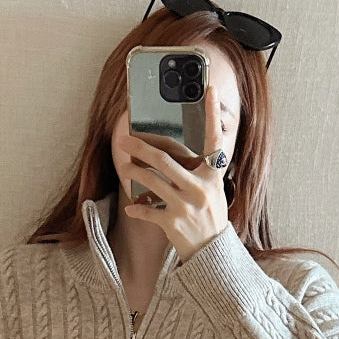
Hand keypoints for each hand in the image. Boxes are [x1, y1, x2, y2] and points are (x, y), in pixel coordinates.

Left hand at [114, 84, 229, 262]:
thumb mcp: (214, 189)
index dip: (211, 113)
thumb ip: (201, 170)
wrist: (212, 250)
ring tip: (125, 167)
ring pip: (152, 182)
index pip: (214, 139)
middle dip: (141, 149)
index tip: (206, 88)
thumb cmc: (210, 215)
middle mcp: (200, 188)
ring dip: (134, 174)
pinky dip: (138, 208)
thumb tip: (178, 151)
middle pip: (165, 160)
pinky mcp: (173, 223)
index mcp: (213, 176)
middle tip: (125, 140)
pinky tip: (131, 206)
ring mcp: (186, 206)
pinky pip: (149, 211)